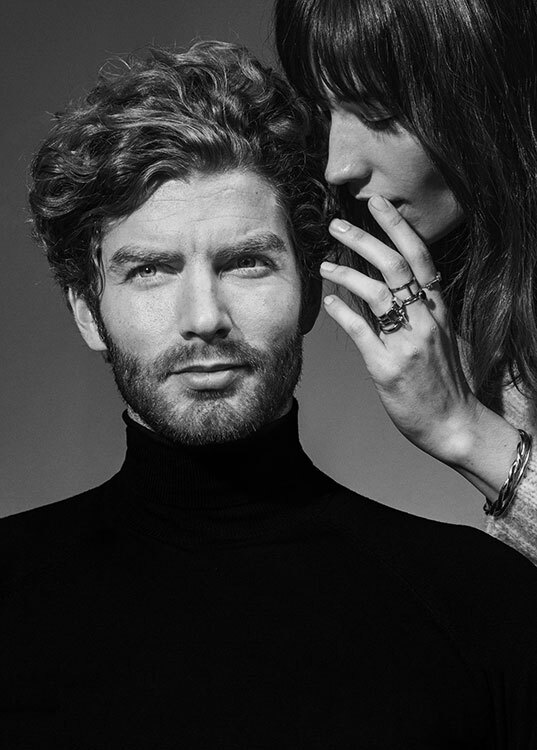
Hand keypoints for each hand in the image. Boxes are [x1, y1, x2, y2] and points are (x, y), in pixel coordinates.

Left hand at [320, 194, 482, 466]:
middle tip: (336, 226)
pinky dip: (342, 312)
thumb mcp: (442, 338)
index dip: (398, 227)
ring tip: (325, 264)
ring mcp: (408, 344)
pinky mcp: (387, 368)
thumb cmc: (446, 382)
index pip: (420, 258)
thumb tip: (385, 288)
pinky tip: (328, 301)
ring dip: (347, 274)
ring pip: (377, 294)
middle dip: (364, 240)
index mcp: (439, 311)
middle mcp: (426, 321)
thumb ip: (419, 312)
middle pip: (395, 267)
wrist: (455, 424)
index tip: (377, 204)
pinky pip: (361, 332)